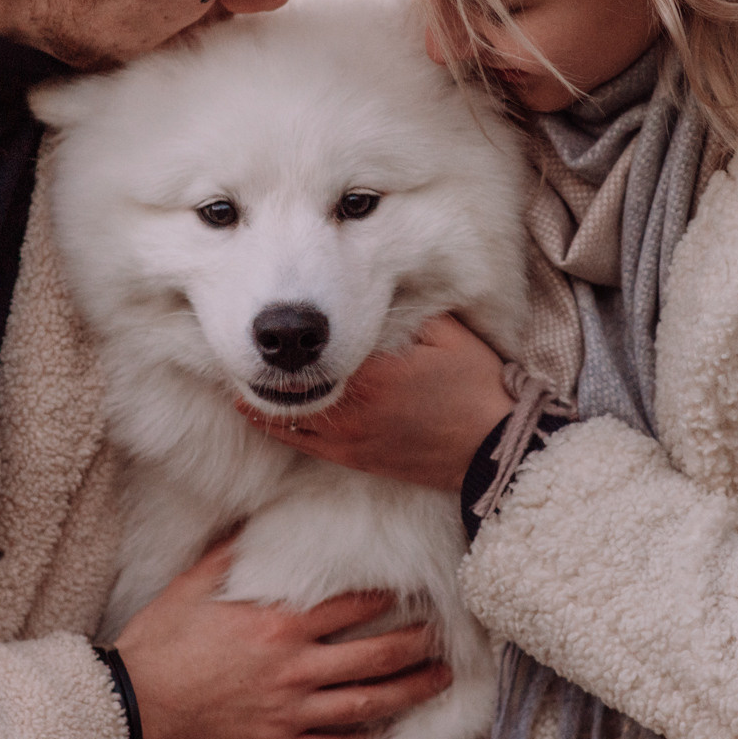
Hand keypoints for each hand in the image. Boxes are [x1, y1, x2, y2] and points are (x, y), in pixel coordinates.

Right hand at [113, 537, 453, 738]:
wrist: (135, 707)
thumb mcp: (192, 586)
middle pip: (376, 656)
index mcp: (279, 624)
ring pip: (367, 705)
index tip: (412, 592)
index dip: (387, 598)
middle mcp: (295, 669)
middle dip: (417, 647)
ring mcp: (290, 713)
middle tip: (445, 640)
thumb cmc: (159, 643)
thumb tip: (255, 523)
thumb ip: (231, 555)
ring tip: (439, 683)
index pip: (351, 606)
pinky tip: (385, 735)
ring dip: (409, 693)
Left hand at [242, 313, 513, 491]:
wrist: (494, 449)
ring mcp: (348, 438)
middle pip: (293, 382)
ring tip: (243, 373)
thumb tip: (373, 279)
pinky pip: (301, 443)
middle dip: (270, 363)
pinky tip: (260, 412)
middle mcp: (350, 407)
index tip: (271, 313)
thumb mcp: (446, 332)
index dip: (291, 333)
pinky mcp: (354, 459)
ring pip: (288, 416)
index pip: (315, 349)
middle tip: (244, 340)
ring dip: (265, 395)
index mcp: (369, 372)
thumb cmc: (475, 387)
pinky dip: (277, 425)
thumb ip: (406, 307)